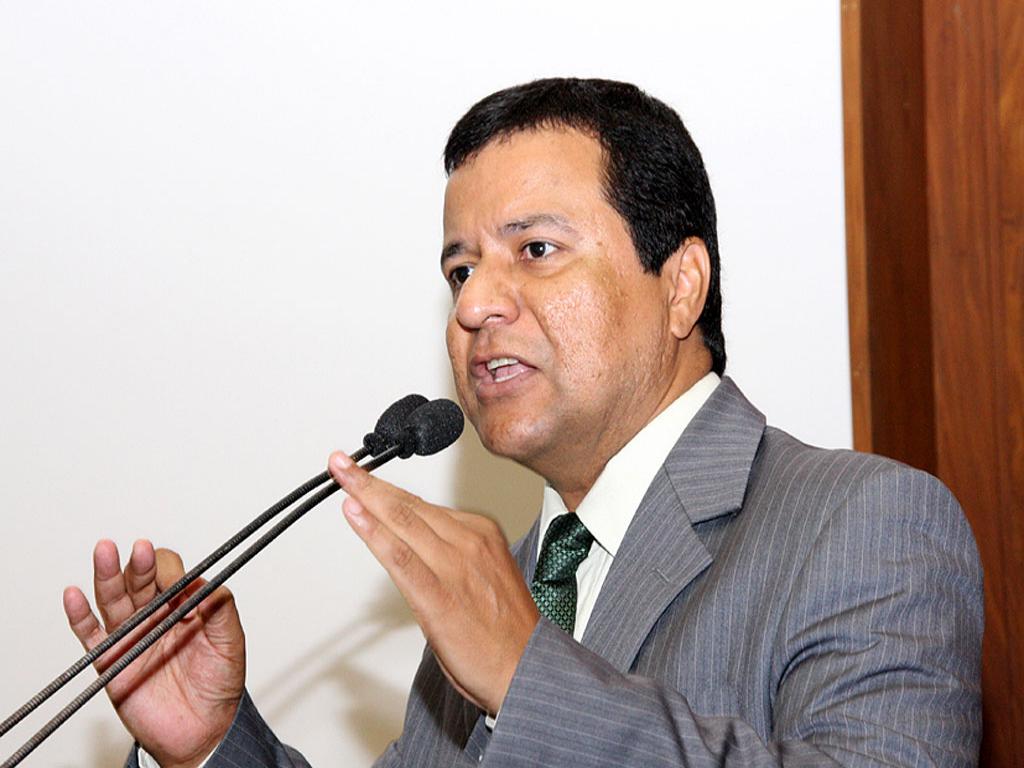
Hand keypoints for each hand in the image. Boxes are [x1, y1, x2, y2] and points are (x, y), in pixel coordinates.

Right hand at [63, 540, 245, 767]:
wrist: (202, 731)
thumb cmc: (219, 686)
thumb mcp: (231, 644)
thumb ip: (221, 610)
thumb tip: (205, 582)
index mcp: (184, 606)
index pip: (173, 575)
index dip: (174, 574)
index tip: (180, 587)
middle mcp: (155, 615)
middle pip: (141, 580)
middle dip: (141, 564)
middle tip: (142, 550)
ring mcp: (131, 635)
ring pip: (114, 598)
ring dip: (108, 575)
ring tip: (105, 552)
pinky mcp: (110, 660)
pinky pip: (90, 634)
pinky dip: (79, 615)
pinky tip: (74, 595)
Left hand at [329, 452, 538, 715]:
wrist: (527, 670)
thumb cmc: (506, 631)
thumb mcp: (486, 573)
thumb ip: (452, 551)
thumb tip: (415, 538)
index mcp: (482, 533)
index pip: (423, 504)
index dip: (387, 489)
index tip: (363, 475)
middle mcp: (469, 541)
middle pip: (409, 505)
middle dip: (370, 481)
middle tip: (342, 463)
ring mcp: (453, 566)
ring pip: (402, 520)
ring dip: (366, 495)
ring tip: (341, 475)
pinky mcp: (438, 595)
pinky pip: (399, 556)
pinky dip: (373, 532)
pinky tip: (354, 514)